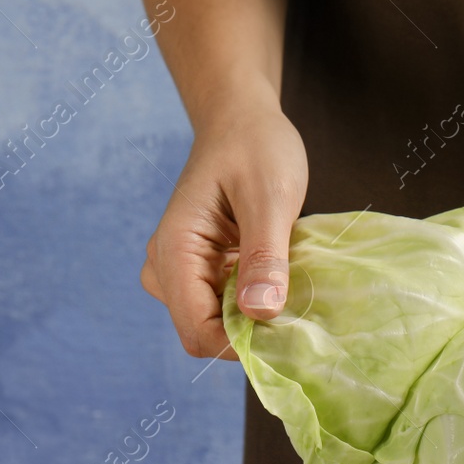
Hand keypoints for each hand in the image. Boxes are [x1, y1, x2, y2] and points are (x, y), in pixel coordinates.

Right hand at [140, 99, 306, 358]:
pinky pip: (223, 307)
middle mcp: (167, 268)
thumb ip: (265, 257)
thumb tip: (260, 313)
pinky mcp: (200, 270)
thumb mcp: (270, 197)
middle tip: (296, 310)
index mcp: (175, 250)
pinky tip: (278, 280)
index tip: (288, 332)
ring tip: (288, 287)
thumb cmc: (255, 147)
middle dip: (249, 334)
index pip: (197, 330)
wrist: (242, 120)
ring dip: (252, 319)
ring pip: (214, 324)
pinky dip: (252, 303)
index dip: (241, 344)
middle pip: (203, 334)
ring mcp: (180, 271)